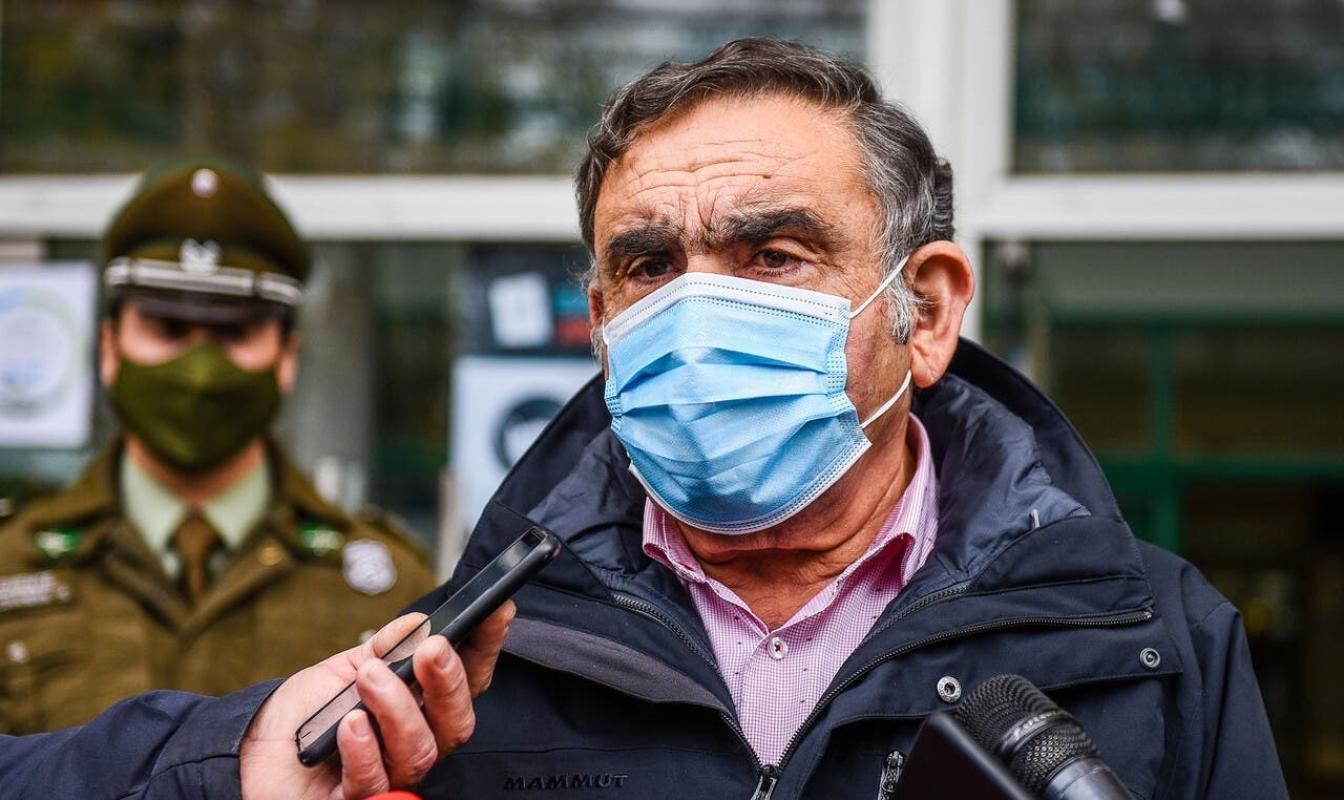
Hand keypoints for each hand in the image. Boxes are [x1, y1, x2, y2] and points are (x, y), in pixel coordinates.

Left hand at [239, 602, 514, 798]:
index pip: (468, 679)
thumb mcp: (344, 669)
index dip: (486, 648)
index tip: (495, 611)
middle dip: (448, 682)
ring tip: (369, 678)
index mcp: (422, 708)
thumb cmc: (303, 715)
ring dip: (397, 708)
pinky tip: (350, 724)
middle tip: (431, 650)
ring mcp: (390, 775)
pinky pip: (373, 781)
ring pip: (419, 750)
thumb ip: (384, 648)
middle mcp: (415, 743)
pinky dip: (364, 750)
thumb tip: (421, 622)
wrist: (252, 751)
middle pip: (455, 722)